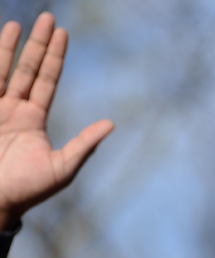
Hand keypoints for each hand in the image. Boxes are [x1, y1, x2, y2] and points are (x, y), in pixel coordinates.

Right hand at [0, 13, 113, 229]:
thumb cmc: (28, 190)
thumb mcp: (62, 167)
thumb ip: (84, 145)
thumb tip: (111, 124)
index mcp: (33, 119)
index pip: (47, 80)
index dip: (55, 57)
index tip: (62, 33)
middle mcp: (13, 109)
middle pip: (27, 68)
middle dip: (37, 44)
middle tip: (48, 17)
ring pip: (2, 69)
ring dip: (8, 46)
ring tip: (17, 23)